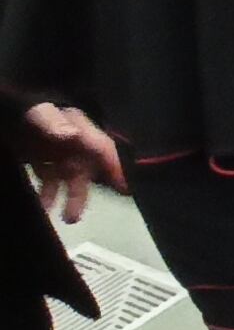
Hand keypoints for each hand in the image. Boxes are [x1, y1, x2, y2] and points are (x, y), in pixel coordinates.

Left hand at [18, 102, 123, 221]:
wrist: (8, 110)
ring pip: (69, 180)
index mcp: (79, 129)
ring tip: (64, 219)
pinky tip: (43, 207)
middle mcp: (74, 145)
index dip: (115, 167)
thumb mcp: (39, 112)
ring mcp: (58, 154)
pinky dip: (48, 195)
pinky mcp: (42, 160)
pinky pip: (49, 181)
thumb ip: (54, 122)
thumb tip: (72, 135)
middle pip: (86, 171)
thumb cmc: (27, 110)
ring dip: (67, 199)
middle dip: (82, 194)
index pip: (102, 149)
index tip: (125, 189)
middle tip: (75, 216)